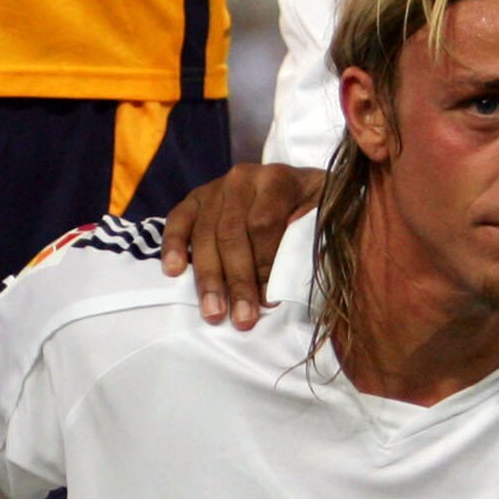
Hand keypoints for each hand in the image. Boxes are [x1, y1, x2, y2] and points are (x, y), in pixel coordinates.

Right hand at [158, 163, 324, 327]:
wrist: (298, 186)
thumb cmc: (313, 210)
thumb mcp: (325, 214)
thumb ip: (313, 232)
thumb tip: (292, 266)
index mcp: (278, 179)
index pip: (263, 224)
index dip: (265, 264)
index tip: (269, 300)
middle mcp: (242, 178)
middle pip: (232, 234)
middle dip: (237, 281)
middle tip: (241, 319)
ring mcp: (215, 188)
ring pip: (205, 235)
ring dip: (208, 278)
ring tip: (213, 313)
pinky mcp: (194, 200)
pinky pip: (177, 221)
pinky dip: (172, 246)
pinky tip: (173, 271)